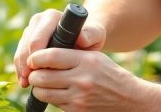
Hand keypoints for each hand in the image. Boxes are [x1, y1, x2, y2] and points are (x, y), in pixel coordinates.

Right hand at [13, 9, 105, 87]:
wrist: (84, 40)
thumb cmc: (90, 37)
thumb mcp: (95, 35)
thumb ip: (91, 34)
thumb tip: (81, 38)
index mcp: (52, 17)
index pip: (38, 36)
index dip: (36, 54)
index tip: (38, 69)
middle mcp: (40, 20)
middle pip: (26, 43)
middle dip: (26, 62)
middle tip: (29, 80)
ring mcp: (32, 30)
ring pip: (21, 50)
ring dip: (21, 67)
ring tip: (26, 83)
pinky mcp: (27, 41)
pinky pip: (19, 56)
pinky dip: (21, 69)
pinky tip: (25, 81)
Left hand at [27, 48, 142, 111]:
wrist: (127, 98)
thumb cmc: (108, 74)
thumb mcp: (94, 58)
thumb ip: (71, 54)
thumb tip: (42, 56)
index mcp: (86, 60)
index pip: (51, 56)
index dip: (36, 58)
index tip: (32, 59)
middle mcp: (82, 78)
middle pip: (42, 76)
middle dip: (34, 75)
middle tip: (34, 73)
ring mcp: (79, 97)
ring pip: (44, 92)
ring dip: (38, 88)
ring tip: (41, 83)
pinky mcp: (77, 110)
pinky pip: (53, 103)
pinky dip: (50, 97)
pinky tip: (55, 92)